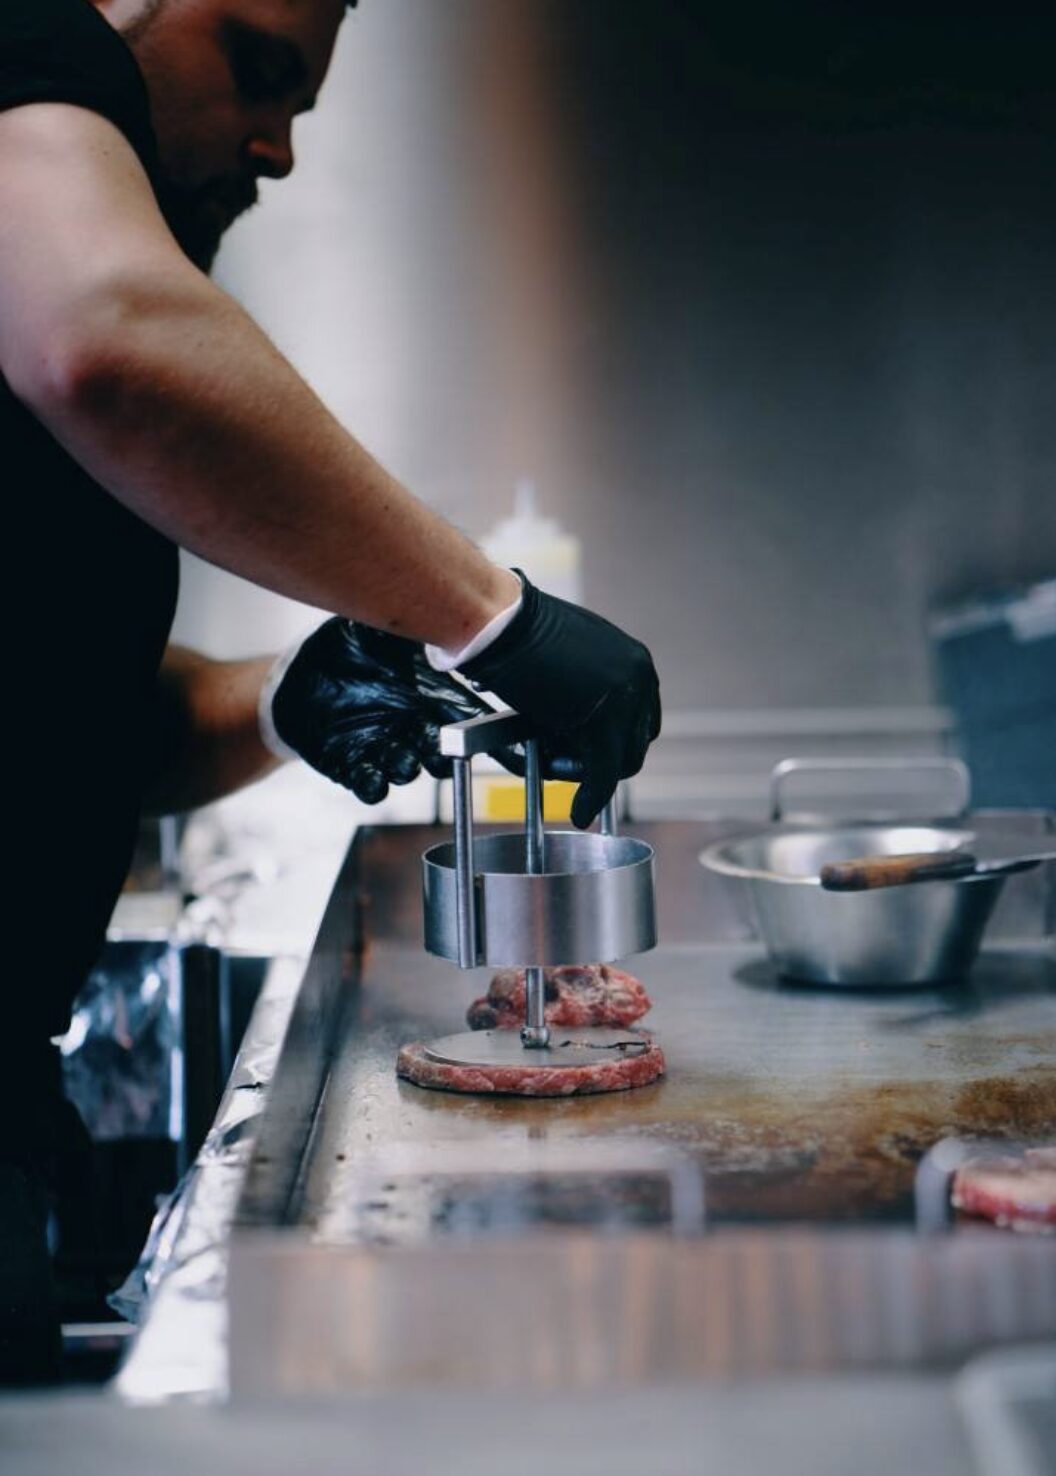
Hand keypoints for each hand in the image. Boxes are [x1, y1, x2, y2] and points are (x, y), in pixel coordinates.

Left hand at [266, 620, 520, 802]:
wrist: (303, 668)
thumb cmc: (351, 645)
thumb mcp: (384, 628)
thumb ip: (417, 628)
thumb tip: (448, 608)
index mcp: (429, 696)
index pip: (469, 721)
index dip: (494, 741)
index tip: (517, 757)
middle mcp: (411, 726)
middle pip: (441, 752)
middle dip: (445, 754)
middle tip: (443, 745)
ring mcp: (381, 746)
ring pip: (405, 769)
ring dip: (408, 767)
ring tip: (404, 760)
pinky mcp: (348, 762)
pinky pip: (367, 782)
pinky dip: (372, 783)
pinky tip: (372, 777)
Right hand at [459, 572, 660, 827]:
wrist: (499, 623)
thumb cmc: (520, 634)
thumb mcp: (571, 656)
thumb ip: (587, 688)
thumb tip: (579, 725)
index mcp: (635, 661)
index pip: (639, 719)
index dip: (613, 742)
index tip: (585, 753)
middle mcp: (640, 677)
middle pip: (635, 741)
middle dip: (604, 759)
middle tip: (563, 760)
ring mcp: (626, 699)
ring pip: (623, 761)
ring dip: (592, 774)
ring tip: (554, 765)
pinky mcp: (603, 722)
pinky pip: (603, 773)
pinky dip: (592, 797)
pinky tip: (579, 811)